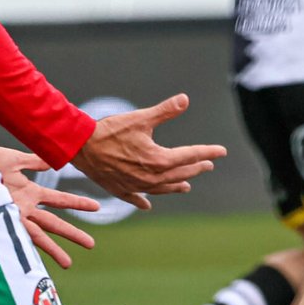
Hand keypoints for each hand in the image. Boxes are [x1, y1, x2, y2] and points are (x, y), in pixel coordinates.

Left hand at [0, 147, 98, 270]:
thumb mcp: (13, 159)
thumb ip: (33, 161)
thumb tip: (53, 161)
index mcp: (29, 192)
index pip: (59, 200)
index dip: (77, 203)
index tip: (97, 207)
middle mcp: (24, 207)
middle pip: (54, 223)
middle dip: (72, 234)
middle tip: (91, 244)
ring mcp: (13, 216)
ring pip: (38, 236)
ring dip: (53, 249)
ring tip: (68, 264)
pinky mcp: (0, 220)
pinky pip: (16, 236)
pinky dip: (26, 249)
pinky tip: (34, 264)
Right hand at [70, 94, 226, 209]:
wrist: (81, 147)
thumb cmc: (111, 131)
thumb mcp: (140, 118)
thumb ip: (165, 111)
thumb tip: (185, 99)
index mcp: (159, 160)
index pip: (190, 156)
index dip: (207, 152)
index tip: (222, 151)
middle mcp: (151, 177)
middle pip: (179, 174)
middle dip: (196, 168)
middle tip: (208, 164)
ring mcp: (136, 186)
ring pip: (162, 188)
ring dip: (176, 186)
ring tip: (186, 186)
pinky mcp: (120, 190)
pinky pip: (136, 198)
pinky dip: (144, 200)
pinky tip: (148, 205)